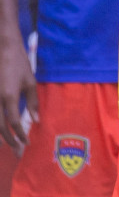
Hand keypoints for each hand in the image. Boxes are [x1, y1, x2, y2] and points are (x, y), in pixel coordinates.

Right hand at [0, 36, 34, 154]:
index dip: (20, 134)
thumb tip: (36, 120)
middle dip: (7, 139)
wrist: (3, 47)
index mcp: (8, 97)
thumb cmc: (19, 64)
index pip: (13, 122)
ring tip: (4, 143)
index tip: (26, 143)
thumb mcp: (30, 82)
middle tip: (16, 149)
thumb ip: (33, 102)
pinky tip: (0, 129)